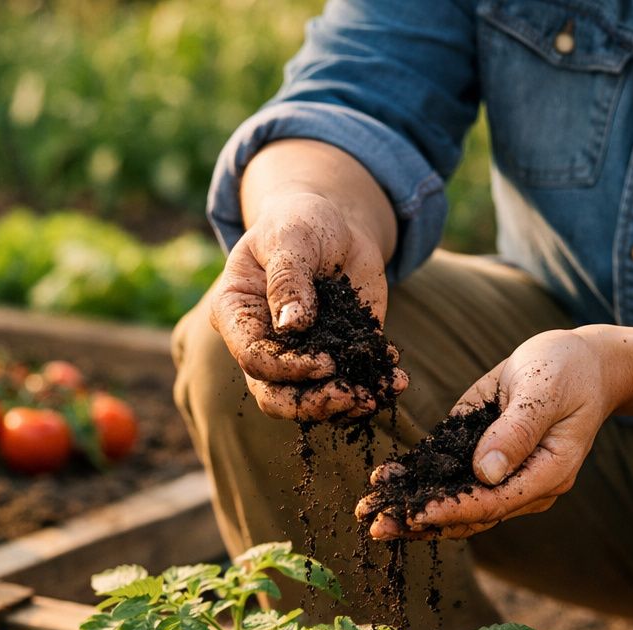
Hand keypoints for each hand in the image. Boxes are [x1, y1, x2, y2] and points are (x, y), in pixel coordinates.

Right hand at [209, 192, 406, 419]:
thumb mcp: (291, 238)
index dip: (287, 367)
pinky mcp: (336, 357)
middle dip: (310, 403)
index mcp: (236, 314)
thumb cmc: (298, 222)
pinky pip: (348, 382)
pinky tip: (396, 379)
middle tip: (349, 397)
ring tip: (376, 395)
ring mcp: (298, 356)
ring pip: (309, 400)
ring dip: (344, 405)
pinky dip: (373, 385)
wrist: (335, 224)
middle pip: (274, 395)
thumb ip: (288, 279)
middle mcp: (263, 344)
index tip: (325, 361)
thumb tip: (292, 325)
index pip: (253, 356)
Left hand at [358, 327, 624, 539]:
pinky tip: (384, 483)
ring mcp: (503, 476)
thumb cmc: (569, 370)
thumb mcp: (545, 389)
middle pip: (469, 515)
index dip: (452, 509)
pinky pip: (449, 478)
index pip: (494, 502)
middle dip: (421, 521)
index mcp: (548, 473)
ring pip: (456, 505)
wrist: (581, 362)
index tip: (416, 514)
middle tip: (376, 525)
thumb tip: (486, 472)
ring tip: (369, 513)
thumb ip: (517, 430)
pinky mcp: (483, 458)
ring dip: (412, 510)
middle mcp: (525, 486)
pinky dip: (417, 483)